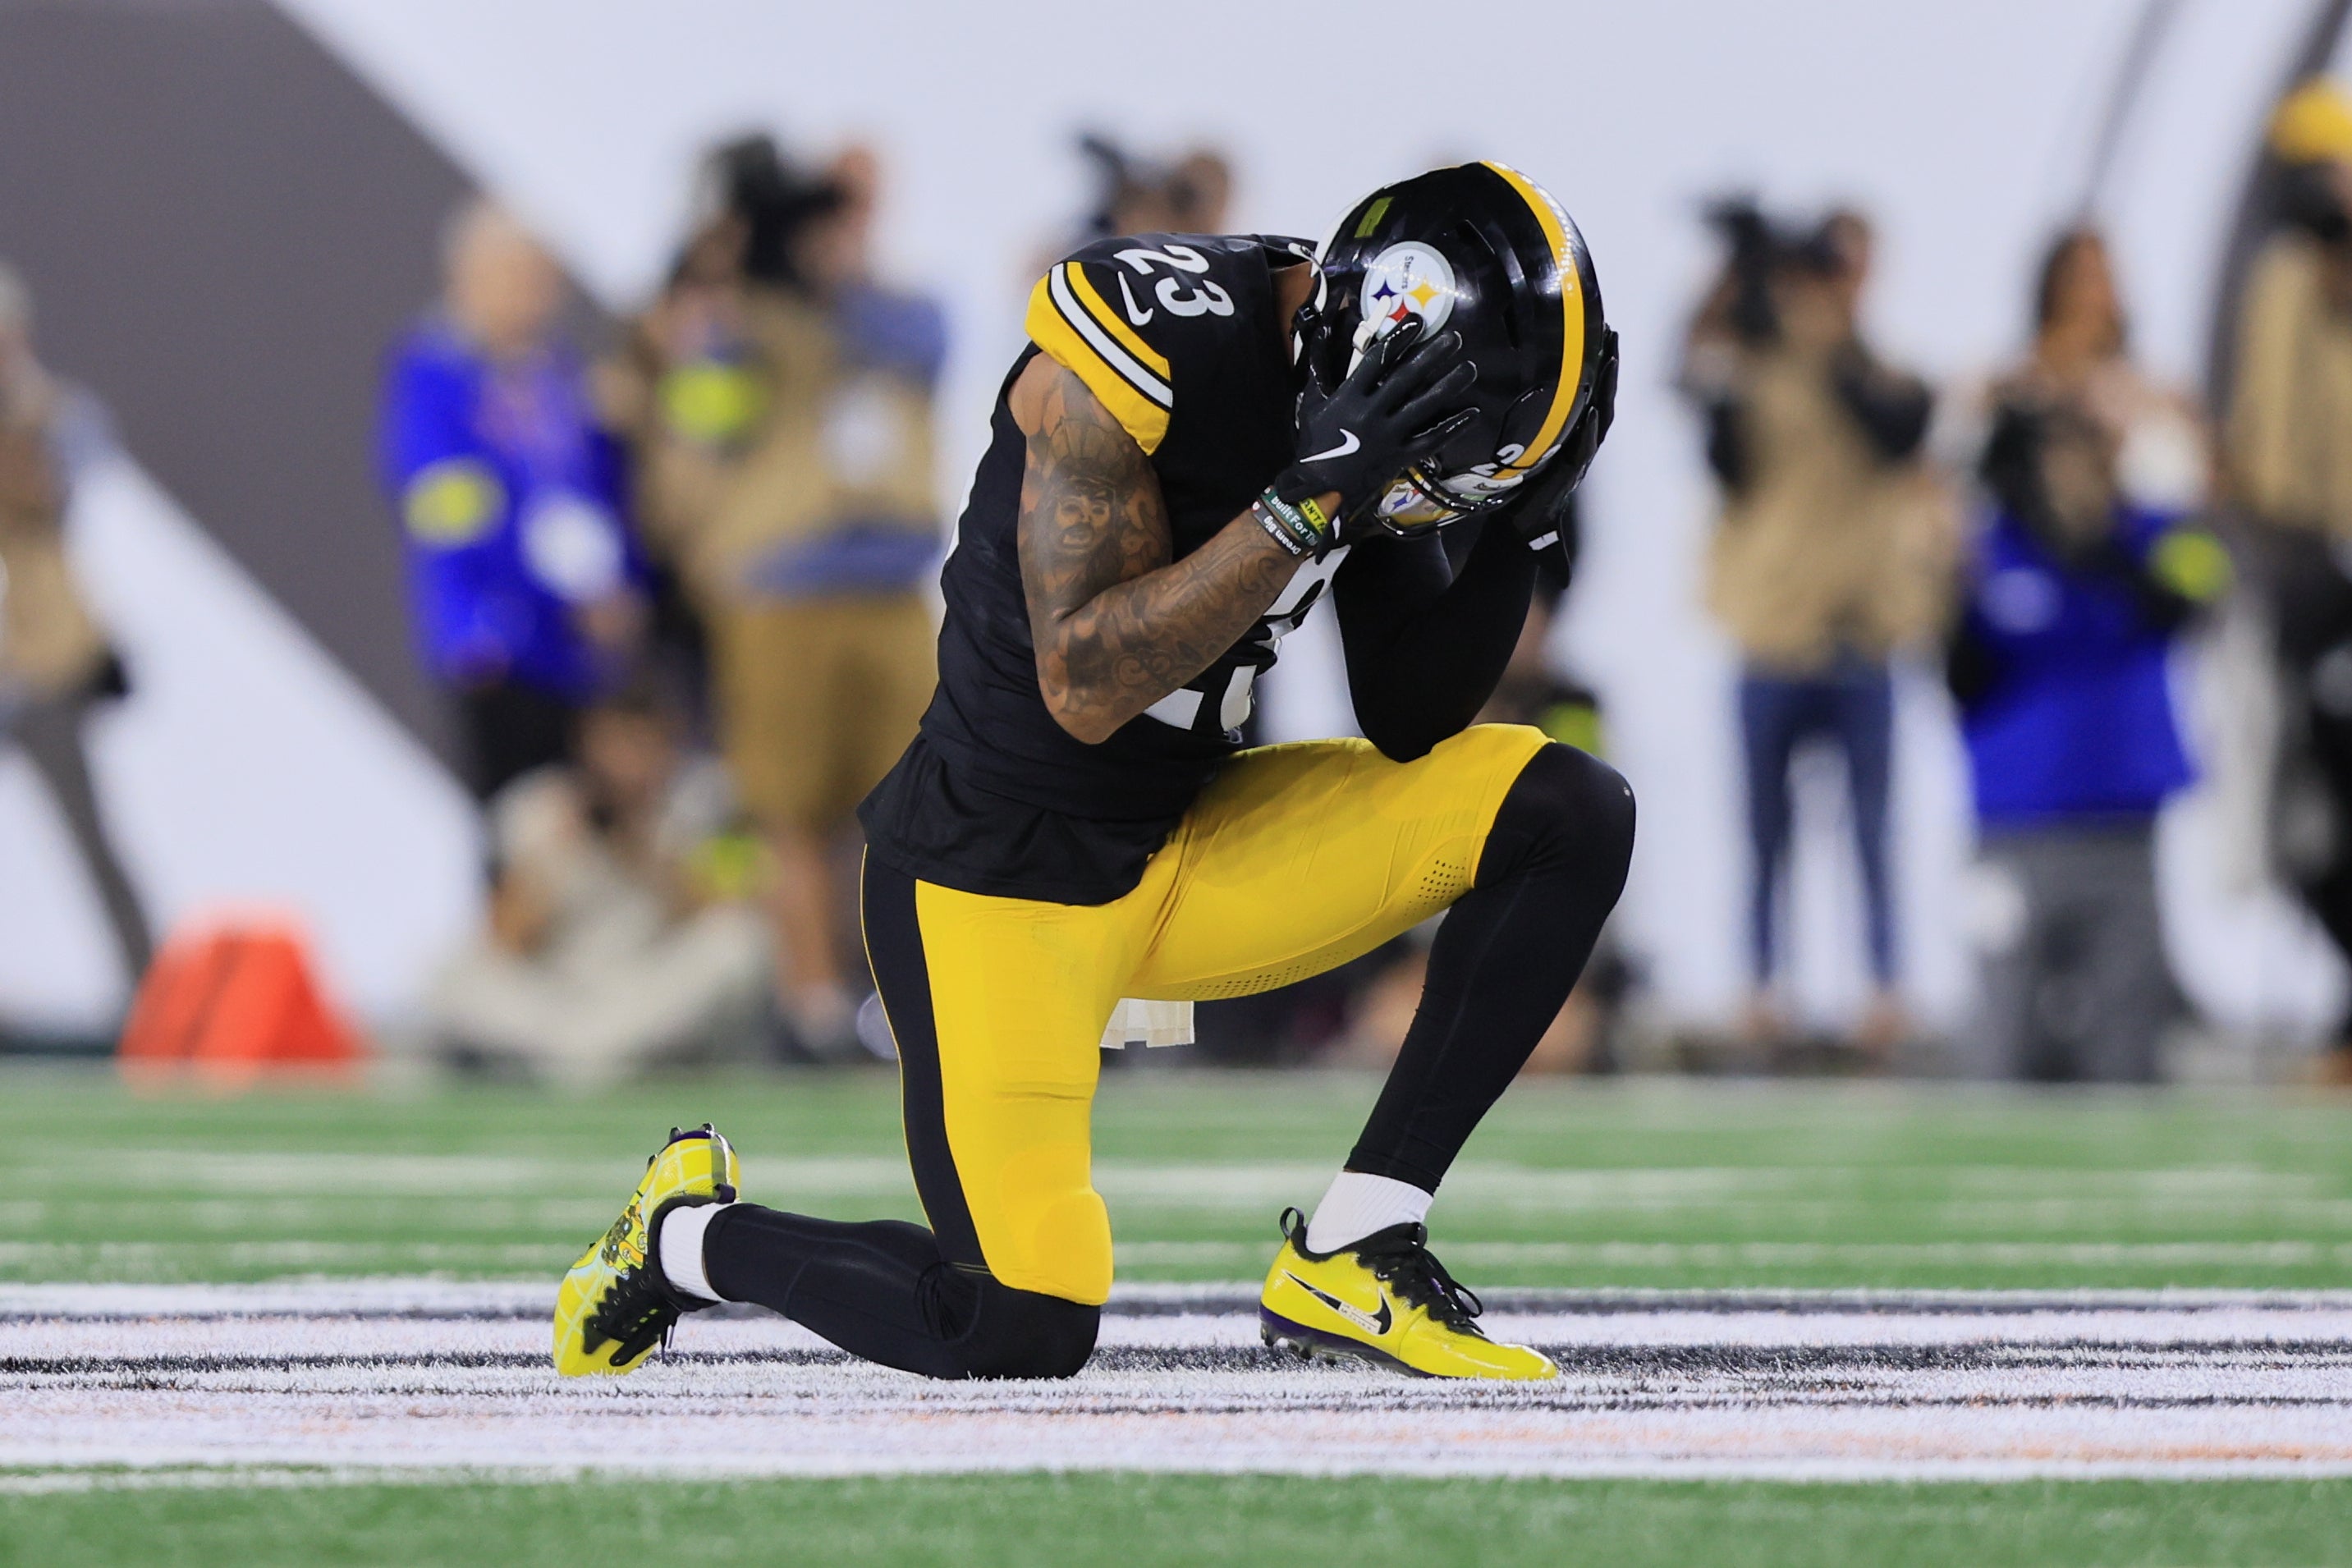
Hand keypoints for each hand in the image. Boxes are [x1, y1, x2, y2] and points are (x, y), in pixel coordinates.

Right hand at [1273, 317, 1477, 521]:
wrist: (1320, 489)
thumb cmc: (1314, 443)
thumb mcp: (1310, 402)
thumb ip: (1318, 367)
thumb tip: (1321, 330)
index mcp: (1349, 397)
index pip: (1378, 359)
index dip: (1399, 338)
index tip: (1418, 321)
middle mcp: (1372, 413)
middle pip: (1407, 378)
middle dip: (1432, 356)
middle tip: (1455, 339)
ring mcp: (1389, 436)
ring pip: (1424, 406)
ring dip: (1449, 386)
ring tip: (1469, 368)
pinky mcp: (1400, 456)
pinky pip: (1431, 440)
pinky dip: (1453, 427)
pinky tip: (1473, 413)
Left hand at [1500, 328, 1616, 550]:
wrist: (1518, 528)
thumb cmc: (1519, 488)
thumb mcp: (1519, 446)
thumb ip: (1520, 421)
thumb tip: (1498, 381)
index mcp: (1571, 432)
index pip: (1589, 391)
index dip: (1597, 363)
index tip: (1601, 330)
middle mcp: (1580, 442)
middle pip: (1601, 397)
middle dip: (1608, 366)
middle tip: (1612, 333)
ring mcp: (1578, 459)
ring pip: (1599, 419)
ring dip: (1606, 390)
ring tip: (1611, 361)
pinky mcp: (1568, 479)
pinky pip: (1582, 452)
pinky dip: (1589, 433)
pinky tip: (1594, 413)